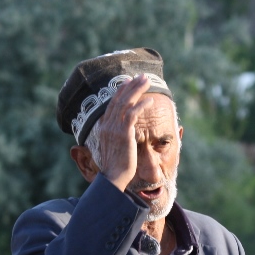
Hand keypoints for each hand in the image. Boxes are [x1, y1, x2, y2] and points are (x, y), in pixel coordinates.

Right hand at [90, 74, 154, 190]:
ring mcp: (115, 128)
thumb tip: (125, 131)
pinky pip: (133, 114)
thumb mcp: (114, 147)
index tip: (129, 82)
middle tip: (142, 76)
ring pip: (126, 103)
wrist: (113, 177)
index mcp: (104, 127)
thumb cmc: (116, 166)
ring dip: (138, 90)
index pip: (112, 104)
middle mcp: (108, 125)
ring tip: (148, 82)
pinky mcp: (124, 133)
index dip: (121, 91)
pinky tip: (150, 100)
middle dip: (131, 86)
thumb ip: (117, 136)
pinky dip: (142, 105)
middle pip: (120, 99)